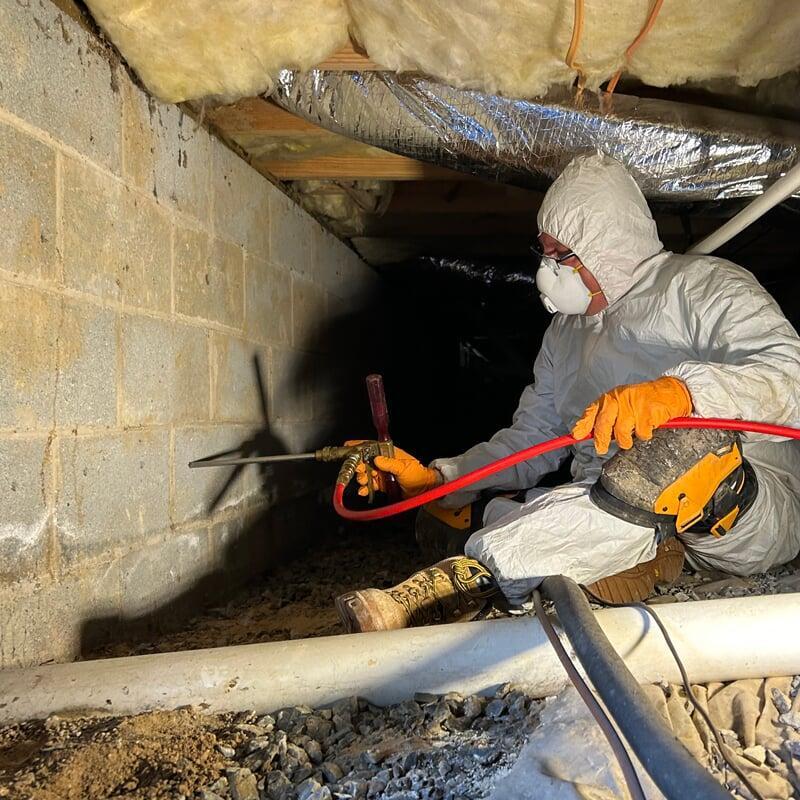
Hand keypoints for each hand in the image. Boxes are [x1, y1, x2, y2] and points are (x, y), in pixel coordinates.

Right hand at [345, 440, 441, 497]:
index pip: (372, 446)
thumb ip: (390, 464)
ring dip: (361, 478)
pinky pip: (370, 485)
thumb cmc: (417, 475)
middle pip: (365, 461)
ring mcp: (382, 473)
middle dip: (358, 465)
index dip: (359, 446)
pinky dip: (365, 488)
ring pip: (366, 473)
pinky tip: (363, 491)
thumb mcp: (404, 468)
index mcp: (389, 453)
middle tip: (357, 471)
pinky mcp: (382, 484)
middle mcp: (384, 462)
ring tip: (363, 481)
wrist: (424, 490)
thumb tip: (377, 459)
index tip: (347, 446)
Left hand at [572, 376, 691, 454]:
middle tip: (601, 448)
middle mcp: (619, 399)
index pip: (592, 411)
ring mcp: (633, 405)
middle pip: (603, 424)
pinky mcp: (647, 412)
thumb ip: (607, 417)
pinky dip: (644, 435)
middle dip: (601, 440)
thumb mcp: (621, 404)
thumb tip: (591, 434)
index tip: (576, 435)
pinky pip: (640, 433)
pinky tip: (647, 428)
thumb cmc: (643, 400)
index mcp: (610, 398)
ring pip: (621, 432)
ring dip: (626, 440)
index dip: (583, 424)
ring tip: (631, 436)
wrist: (669, 392)